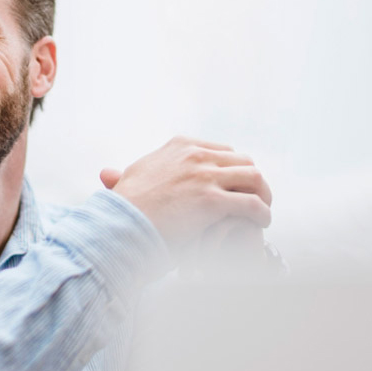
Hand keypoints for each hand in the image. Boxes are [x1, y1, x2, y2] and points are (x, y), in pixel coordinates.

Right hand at [99, 136, 271, 248]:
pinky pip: (252, 204)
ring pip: (254, 177)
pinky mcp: (212, 201)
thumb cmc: (121, 210)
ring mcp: (205, 176)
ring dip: (263, 194)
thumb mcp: (126, 180)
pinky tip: (261, 223)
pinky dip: (262, 213)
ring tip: (262, 211)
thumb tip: (108, 174)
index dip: (233, 170)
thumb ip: (127, 174)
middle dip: (251, 180)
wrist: (119, 225)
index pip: (223, 150)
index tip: (236, 186)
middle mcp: (196, 155)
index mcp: (180, 145)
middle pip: (243, 160)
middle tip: (255, 199)